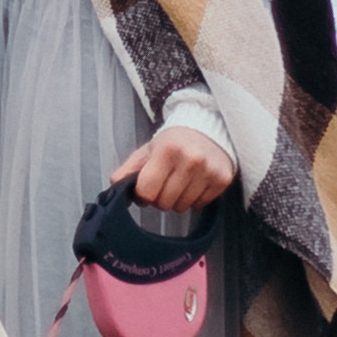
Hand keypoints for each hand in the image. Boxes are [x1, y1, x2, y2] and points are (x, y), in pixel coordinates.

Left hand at [111, 127, 233, 213]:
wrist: (209, 128)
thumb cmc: (175, 142)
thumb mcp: (149, 150)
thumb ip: (129, 169)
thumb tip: (113, 186)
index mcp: (167, 151)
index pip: (147, 192)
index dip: (143, 194)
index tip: (148, 186)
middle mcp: (190, 160)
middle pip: (164, 203)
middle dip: (160, 198)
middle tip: (166, 182)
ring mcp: (208, 171)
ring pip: (182, 208)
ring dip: (177, 200)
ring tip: (181, 181)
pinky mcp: (222, 180)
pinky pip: (200, 205)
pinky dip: (194, 199)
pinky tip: (195, 183)